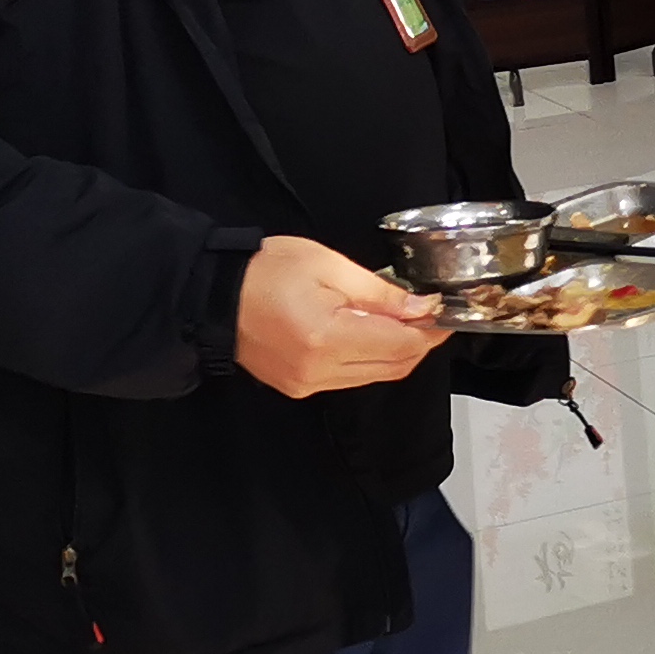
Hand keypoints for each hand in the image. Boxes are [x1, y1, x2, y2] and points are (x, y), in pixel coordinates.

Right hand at [235, 234, 447, 396]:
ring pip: (374, 376)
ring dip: (396, 353)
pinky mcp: (298, 388)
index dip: (430, 331)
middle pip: (393, 367)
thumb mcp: (329, 265)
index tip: (444, 312)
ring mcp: (307, 384)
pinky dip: (369, 359)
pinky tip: (369, 333)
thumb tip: (421, 308)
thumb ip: (380, 292)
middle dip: (418, 343)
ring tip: (401, 321)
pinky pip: (349, 378)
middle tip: (428, 315)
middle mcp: (319, 371)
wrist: (211, 295)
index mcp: (327, 338)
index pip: (401, 345)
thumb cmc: (266, 270)